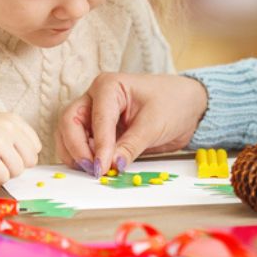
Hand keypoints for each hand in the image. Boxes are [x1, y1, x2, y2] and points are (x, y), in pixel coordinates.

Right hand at [0, 112, 41, 185]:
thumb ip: (15, 140)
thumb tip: (32, 161)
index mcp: (13, 120)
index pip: (35, 147)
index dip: (20, 157)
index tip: (4, 155)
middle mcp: (8, 127)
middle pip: (30, 161)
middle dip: (14, 167)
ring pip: (17, 171)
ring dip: (2, 173)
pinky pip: (2, 178)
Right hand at [55, 72, 207, 177]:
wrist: (187, 105)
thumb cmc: (173, 103)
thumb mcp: (154, 125)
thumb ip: (131, 145)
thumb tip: (111, 166)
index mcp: (109, 86)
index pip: (97, 117)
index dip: (98, 145)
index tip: (102, 167)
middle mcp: (96, 97)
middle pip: (70, 122)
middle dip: (76, 148)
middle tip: (93, 169)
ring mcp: (94, 113)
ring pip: (68, 133)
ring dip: (75, 154)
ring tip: (93, 171)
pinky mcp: (98, 129)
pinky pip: (79, 142)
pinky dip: (81, 156)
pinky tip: (95, 167)